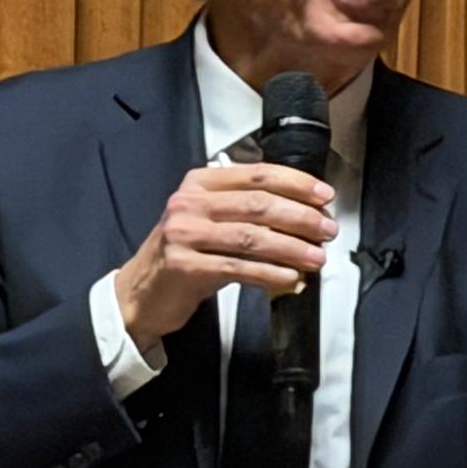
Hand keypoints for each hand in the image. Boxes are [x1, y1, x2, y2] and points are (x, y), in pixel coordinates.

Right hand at [115, 163, 335, 349]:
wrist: (139, 294)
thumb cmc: (183, 257)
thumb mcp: (208, 222)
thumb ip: (246, 212)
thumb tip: (303, 215)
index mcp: (199, 183)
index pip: (257, 174)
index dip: (296, 183)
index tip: (324, 196)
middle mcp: (189, 203)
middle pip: (258, 203)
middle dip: (301, 217)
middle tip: (327, 230)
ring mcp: (184, 234)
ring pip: (252, 236)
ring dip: (292, 247)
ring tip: (317, 257)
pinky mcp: (184, 266)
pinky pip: (238, 267)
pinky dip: (270, 273)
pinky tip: (291, 278)